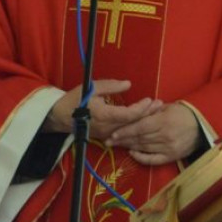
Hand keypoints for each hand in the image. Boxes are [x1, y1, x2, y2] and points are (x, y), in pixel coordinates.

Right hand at [42, 79, 162, 139]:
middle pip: (134, 123)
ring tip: (156, 113)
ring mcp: (108, 134)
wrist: (60, 117)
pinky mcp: (106, 136)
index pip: (130, 114)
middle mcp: (109, 127)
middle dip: (149, 114)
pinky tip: (144, 123)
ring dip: (144, 121)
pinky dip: (136, 127)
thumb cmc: (75, 100)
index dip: (142, 107)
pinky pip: (125, 134)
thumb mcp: (90, 88)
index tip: (150, 99)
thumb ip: (110, 86)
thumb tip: (128, 84)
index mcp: (105, 114)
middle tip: (161, 105)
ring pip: (131, 130)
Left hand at [106, 102, 201, 165]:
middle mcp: (165, 136)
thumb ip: (150, 111)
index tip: (112, 133)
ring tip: (117, 145)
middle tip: (108, 141)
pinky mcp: (172, 157)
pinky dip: (142, 158)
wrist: (202, 126)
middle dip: (122, 140)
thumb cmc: (182, 113)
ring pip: (144, 148)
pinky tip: (132, 153)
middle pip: (139, 139)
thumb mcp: (166, 107)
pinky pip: (154, 160)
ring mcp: (168, 148)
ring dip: (128, 146)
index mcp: (163, 122)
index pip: (139, 128)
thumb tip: (133, 113)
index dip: (125, 131)